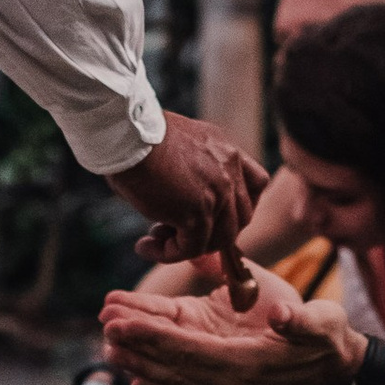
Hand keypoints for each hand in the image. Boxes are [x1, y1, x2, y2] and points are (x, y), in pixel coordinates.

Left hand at [101, 265, 349, 384]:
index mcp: (248, 361)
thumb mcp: (321, 322)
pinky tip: (135, 381)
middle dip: (138, 345)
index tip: (122, 323)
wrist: (337, 370)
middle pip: (174, 364)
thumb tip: (281, 317)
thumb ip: (299, 320)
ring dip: (141, 362)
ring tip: (108, 345)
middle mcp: (231, 381)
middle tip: (104, 325)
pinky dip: (161, 383)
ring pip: (176, 376)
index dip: (154, 337)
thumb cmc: (328, 337)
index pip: (190, 349)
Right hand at [111, 109, 267, 309]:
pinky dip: (168, 254)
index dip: (238, 207)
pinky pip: (190, 248)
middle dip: (212, 232)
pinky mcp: (196, 214)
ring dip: (189, 247)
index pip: (256, 184)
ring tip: (156, 242)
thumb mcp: (178, 145)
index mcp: (226, 151)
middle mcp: (229, 171)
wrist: (128, 131)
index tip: (212, 215)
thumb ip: (190, 170)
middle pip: (241, 218)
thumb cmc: (137, 134)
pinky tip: (145, 247)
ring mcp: (217, 194)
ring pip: (219, 239)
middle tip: (175, 231)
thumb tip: (175, 199)